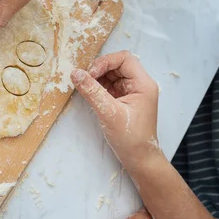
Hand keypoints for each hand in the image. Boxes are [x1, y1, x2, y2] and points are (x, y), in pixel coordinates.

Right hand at [71, 51, 159, 169]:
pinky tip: (90, 94)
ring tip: (86, 88)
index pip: (124, 59)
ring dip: (97, 78)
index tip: (90, 73)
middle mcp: (139, 85)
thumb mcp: (108, 113)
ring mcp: (132, 92)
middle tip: (85, 80)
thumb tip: (75, 73)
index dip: (105, 62)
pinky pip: (109, 86)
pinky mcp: (124, 100)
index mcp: (143, 84)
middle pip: (117, 65)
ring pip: (112, 75)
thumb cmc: (130, 138)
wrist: (140, 159)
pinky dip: (98, 87)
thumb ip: (92, 91)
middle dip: (99, 69)